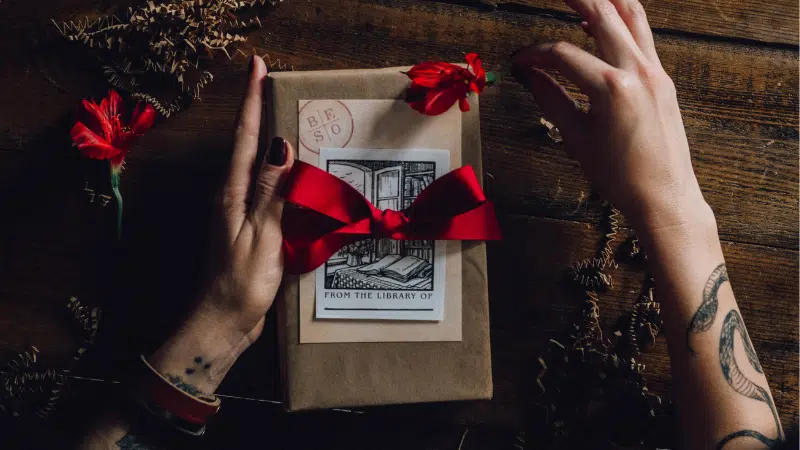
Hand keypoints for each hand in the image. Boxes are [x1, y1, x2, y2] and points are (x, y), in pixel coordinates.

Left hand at [200, 54, 294, 340]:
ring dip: (271, 141)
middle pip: (247, 144)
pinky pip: (267, 191)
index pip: (245, 137)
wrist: (222, 323)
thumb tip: (280, 145)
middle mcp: (231, 196)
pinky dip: (281, 175)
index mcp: (232, 193)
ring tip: (290, 120)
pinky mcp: (249, 228)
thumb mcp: (260, 236)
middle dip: (259, 111)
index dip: (252, 100)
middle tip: (275, 84)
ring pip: (257, 167)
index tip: (257, 66)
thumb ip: (270, 191)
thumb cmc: (240, 284)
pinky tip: (297, 177)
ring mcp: (238, 212)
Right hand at [511, 0, 709, 230]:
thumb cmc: (622, 177)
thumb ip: (552, 100)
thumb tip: (530, 77)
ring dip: (605, 1)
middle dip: (576, 0)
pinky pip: (643, 36)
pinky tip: (606, 23)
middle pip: (602, 15)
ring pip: (631, 16)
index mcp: (612, 89)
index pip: (563, 56)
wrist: (665, 197)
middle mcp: (638, 71)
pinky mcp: (663, 79)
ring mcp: (655, 72)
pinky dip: (623, 21)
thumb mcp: (578, 139)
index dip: (535, 55)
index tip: (519, 61)